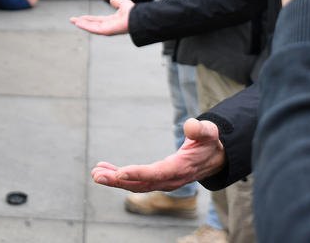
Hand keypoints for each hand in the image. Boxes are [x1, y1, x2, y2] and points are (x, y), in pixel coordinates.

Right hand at [69, 0, 134, 35]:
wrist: (137, 17)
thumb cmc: (132, 12)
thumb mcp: (122, 4)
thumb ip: (117, 2)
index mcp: (111, 21)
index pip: (96, 20)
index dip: (88, 18)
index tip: (80, 17)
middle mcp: (107, 26)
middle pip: (92, 24)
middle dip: (82, 22)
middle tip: (72, 20)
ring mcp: (106, 30)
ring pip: (91, 27)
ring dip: (82, 24)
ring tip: (73, 21)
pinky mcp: (106, 31)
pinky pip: (94, 29)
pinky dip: (86, 26)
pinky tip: (79, 23)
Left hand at [91, 118, 224, 191]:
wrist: (214, 159)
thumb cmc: (209, 143)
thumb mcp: (209, 133)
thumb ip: (201, 130)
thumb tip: (189, 124)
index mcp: (180, 168)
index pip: (157, 173)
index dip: (138, 173)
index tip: (120, 173)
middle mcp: (169, 179)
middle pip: (141, 183)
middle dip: (118, 180)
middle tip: (96, 176)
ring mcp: (162, 182)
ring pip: (135, 185)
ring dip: (115, 180)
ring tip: (95, 173)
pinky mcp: (156, 180)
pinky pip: (135, 181)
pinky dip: (119, 177)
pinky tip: (104, 170)